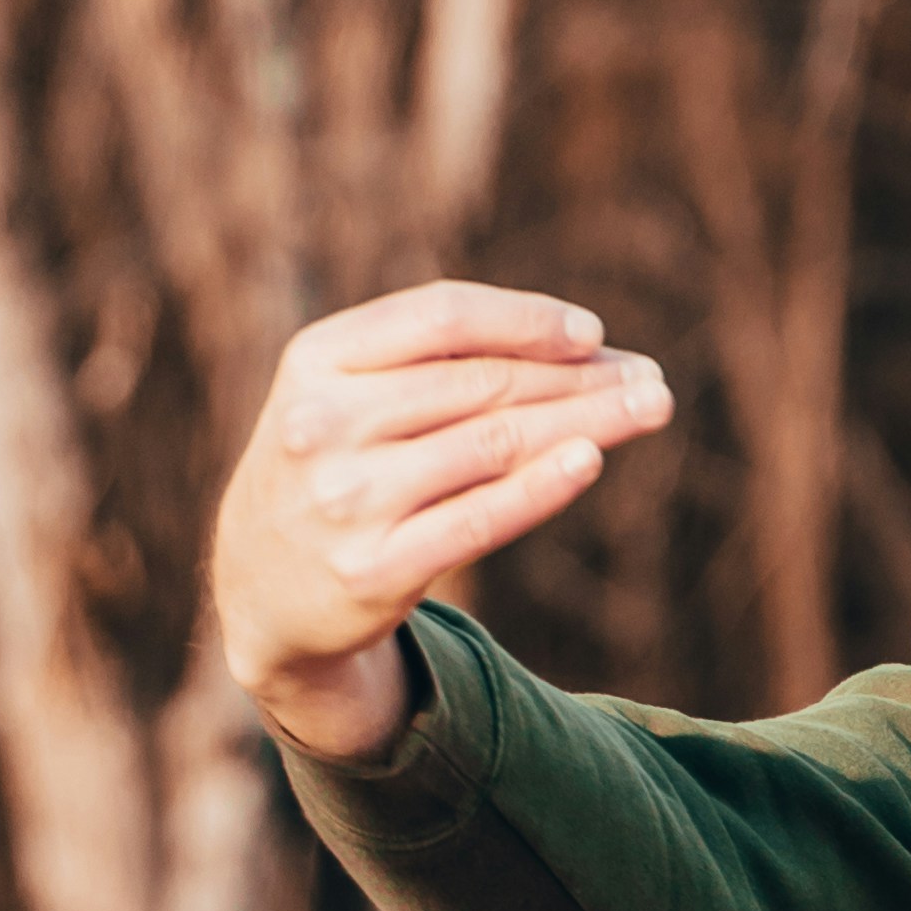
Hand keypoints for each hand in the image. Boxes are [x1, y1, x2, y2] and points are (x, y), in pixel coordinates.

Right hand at [210, 284, 669, 762]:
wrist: (259, 591)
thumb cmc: (329, 470)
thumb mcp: (344, 396)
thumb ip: (431, 363)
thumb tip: (582, 348)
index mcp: (315, 361)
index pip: (442, 319)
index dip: (526, 320)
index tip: (593, 336)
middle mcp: (322, 425)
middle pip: (481, 384)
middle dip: (579, 378)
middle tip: (651, 380)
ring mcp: (346, 501)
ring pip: (494, 445)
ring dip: (587, 423)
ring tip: (649, 410)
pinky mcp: (373, 570)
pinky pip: (479, 518)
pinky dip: (542, 486)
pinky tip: (592, 458)